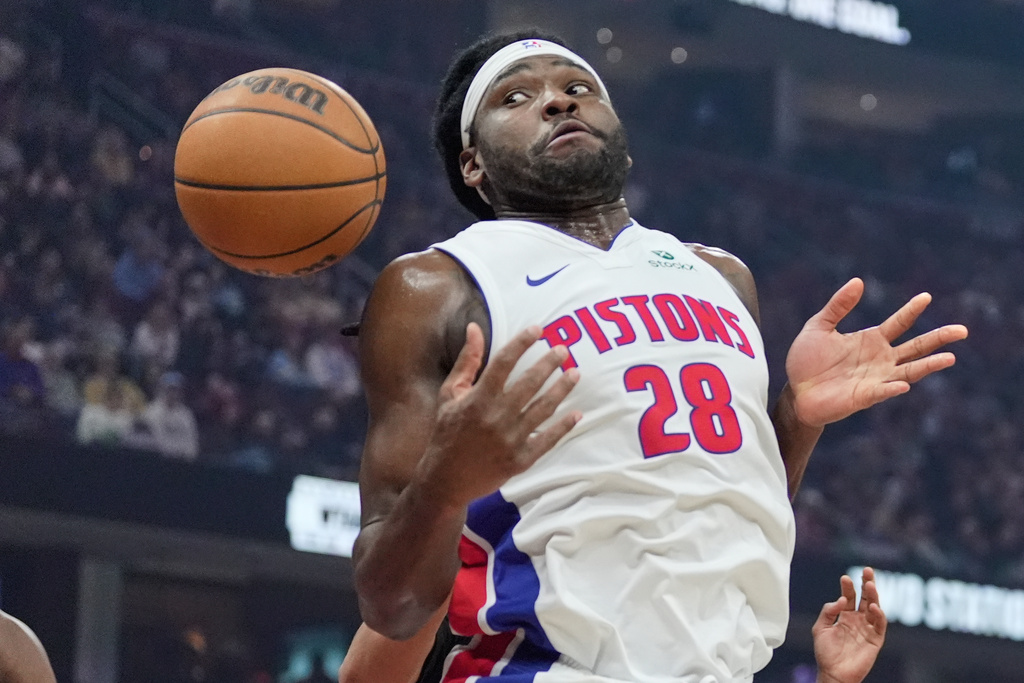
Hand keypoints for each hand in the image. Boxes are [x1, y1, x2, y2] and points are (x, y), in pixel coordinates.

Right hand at [419, 323, 580, 508]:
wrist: (446, 479)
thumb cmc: (447, 432)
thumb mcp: (450, 394)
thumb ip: (467, 361)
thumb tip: (475, 328)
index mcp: (477, 399)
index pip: (504, 362)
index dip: (522, 343)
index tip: (538, 329)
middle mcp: (496, 417)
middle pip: (529, 383)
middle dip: (549, 363)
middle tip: (563, 350)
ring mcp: (510, 440)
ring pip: (543, 409)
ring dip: (562, 389)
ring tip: (575, 374)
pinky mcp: (520, 460)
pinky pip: (547, 440)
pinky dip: (563, 426)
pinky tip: (576, 413)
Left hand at [786, 278, 967, 426]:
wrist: (796, 392)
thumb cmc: (807, 361)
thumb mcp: (819, 326)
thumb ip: (838, 306)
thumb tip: (858, 281)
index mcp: (871, 340)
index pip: (899, 323)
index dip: (911, 310)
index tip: (926, 297)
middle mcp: (880, 359)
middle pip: (916, 347)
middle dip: (939, 339)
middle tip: (962, 330)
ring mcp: (876, 379)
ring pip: (909, 371)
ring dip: (929, 365)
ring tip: (950, 358)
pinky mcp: (865, 397)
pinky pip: (883, 392)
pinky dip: (893, 388)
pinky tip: (902, 385)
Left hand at [813, 568, 886, 682]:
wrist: (833, 673)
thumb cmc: (825, 653)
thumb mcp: (820, 628)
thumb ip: (828, 611)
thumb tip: (841, 600)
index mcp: (845, 616)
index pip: (850, 596)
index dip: (848, 587)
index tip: (845, 578)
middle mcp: (858, 620)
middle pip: (865, 598)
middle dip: (867, 583)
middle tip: (867, 570)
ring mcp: (867, 629)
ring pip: (874, 608)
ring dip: (874, 596)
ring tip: (870, 584)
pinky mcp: (875, 639)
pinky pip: (880, 625)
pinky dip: (879, 615)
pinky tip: (874, 607)